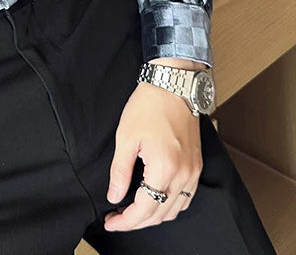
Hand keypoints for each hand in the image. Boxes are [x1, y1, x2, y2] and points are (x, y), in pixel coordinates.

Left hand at [104, 80, 202, 230]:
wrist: (173, 85)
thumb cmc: (148, 106)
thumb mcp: (126, 137)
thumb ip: (120, 171)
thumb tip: (114, 196)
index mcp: (165, 168)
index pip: (145, 209)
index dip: (126, 221)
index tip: (110, 222)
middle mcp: (184, 175)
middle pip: (161, 214)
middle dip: (137, 222)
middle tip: (117, 219)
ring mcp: (194, 172)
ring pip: (175, 210)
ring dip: (154, 216)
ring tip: (132, 212)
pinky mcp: (197, 166)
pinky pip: (186, 198)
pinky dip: (169, 206)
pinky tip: (154, 200)